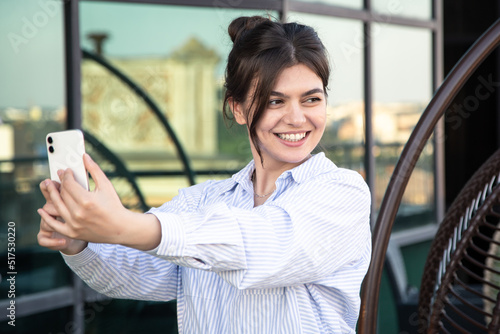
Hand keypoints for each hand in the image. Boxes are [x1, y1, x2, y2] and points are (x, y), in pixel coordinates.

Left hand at [37, 154, 160, 250]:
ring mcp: (74, 224)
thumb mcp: (106, 186)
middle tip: (57, 177)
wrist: (120, 228)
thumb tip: (85, 156)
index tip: (67, 171)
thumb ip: (94, 170)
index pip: (69, 184)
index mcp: (87, 200)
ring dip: (51, 195)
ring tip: (49, 186)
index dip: (66, 175)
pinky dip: (46, 217)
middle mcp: (78, 212)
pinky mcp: (72, 232)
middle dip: (59, 183)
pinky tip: (42, 209)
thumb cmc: (114, 205)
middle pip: (62, 194)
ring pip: (56, 206)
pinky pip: (54, 224)